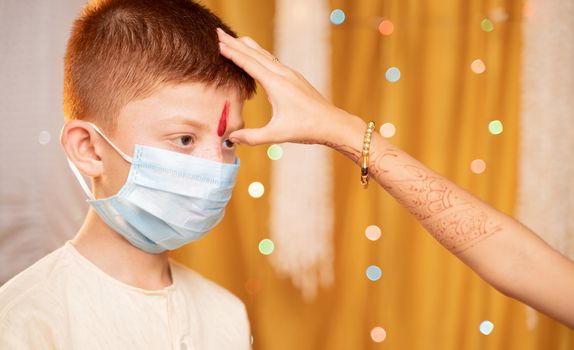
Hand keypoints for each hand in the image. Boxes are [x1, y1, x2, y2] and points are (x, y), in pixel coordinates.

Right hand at [217, 28, 356, 145]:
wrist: (332, 123)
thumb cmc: (307, 128)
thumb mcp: (278, 135)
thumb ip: (253, 137)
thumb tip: (231, 138)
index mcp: (277, 84)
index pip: (249, 64)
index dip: (232, 53)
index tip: (218, 43)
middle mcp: (283, 74)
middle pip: (255, 54)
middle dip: (236, 43)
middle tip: (219, 32)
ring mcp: (290, 75)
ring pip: (265, 55)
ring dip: (248, 46)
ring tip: (235, 38)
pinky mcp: (295, 79)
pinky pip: (273, 61)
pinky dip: (260, 55)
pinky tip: (258, 57)